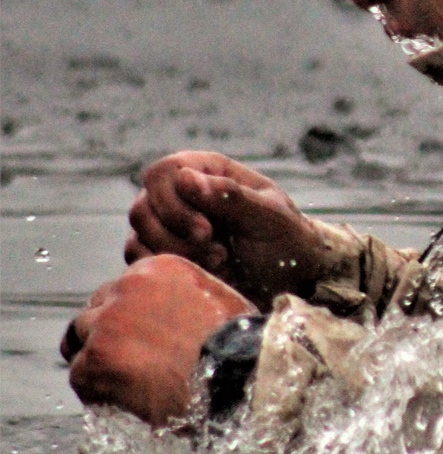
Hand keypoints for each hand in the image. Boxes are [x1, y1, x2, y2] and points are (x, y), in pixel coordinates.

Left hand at [61, 255, 254, 426]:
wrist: (240, 378)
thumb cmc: (240, 348)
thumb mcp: (218, 303)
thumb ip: (186, 301)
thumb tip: (179, 320)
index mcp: (158, 268)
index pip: (122, 288)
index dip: (128, 316)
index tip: (138, 338)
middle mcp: (127, 286)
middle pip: (95, 309)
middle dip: (106, 335)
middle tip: (124, 363)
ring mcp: (108, 322)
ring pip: (80, 339)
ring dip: (96, 360)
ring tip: (120, 384)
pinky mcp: (97, 359)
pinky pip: (80, 375)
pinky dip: (96, 391)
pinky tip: (122, 402)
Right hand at [125, 152, 333, 308]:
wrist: (292, 281)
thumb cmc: (286, 241)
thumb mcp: (269, 217)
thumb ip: (231, 196)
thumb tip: (184, 179)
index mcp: (206, 172)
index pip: (163, 174)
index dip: (175, 204)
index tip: (207, 232)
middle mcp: (181, 195)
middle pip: (144, 207)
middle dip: (176, 236)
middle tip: (218, 254)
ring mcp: (169, 226)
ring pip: (140, 236)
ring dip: (175, 255)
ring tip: (219, 264)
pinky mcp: (165, 255)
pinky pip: (140, 260)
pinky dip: (164, 270)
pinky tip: (199, 274)